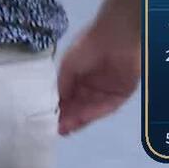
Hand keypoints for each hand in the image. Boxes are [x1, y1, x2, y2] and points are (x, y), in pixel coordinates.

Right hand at [56, 15, 140, 134]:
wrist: (115, 38)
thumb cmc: (87, 47)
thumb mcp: (67, 65)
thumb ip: (62, 85)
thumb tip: (56, 104)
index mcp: (78, 77)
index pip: (68, 98)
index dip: (59, 109)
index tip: (48, 121)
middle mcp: (91, 86)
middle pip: (79, 106)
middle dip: (67, 118)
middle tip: (55, 129)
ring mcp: (106, 91)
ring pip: (90, 109)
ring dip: (78, 119)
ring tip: (65, 129)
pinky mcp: (121, 94)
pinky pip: (106, 107)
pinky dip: (93, 114)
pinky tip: (81, 120)